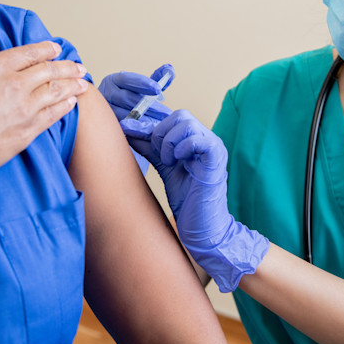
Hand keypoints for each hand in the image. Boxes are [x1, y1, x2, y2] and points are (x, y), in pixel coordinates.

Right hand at [0, 24, 88, 175]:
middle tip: (79, 66)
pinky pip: (53, 115)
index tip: (56, 48)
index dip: (44, 49)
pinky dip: (65, 107)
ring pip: (56, 91)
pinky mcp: (28, 131)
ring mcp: (24, 108)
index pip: (27, 53)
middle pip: (49, 71)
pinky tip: (72, 104)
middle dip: (66, 67)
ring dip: (72, 85)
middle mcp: (14, 84)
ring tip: (83, 82)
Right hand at [98, 64, 173, 127]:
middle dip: (148, 106)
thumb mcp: (142, 86)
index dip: (143, 83)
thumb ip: (156, 78)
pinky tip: (150, 133)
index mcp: (114, 80)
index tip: (158, 89)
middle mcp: (106, 93)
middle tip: (166, 113)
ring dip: (143, 119)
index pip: (127, 79)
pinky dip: (136, 129)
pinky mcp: (107, 124)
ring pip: (123, 114)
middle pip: (126, 98)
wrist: (111, 112)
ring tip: (160, 124)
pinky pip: (122, 128)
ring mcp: (105, 110)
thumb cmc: (131, 96)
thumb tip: (169, 69)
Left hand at [122, 110, 268, 292]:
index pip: (173, 117)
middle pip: (180, 115)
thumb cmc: (186, 199)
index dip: (149, 125)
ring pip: (186, 123)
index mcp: (196, 140)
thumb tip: (127, 128)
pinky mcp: (216, 158)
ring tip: (168, 162)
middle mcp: (207, 139)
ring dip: (169, 142)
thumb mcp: (164, 167)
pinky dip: (181, 148)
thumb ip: (150, 147)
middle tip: (159, 157)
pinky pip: (198, 139)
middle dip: (160, 133)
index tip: (128, 131)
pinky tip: (177, 163)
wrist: (202, 227)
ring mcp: (213, 147)